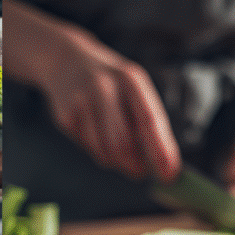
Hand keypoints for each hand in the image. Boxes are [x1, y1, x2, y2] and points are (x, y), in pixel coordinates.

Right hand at [37, 27, 180, 181]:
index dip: (160, 149)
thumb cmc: (110, 83)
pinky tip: (92, 129)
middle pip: (123, 144)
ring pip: (105, 152)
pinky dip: (96, 148)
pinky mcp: (65, 117)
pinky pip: (88, 149)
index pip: (148, 120)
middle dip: (135, 165)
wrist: (65, 60)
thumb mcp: (132, 88)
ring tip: (115, 144)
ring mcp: (81, 102)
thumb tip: (164, 164)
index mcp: (130, 79)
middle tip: (141, 172)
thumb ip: (147, 121)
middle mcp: (104, 88)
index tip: (169, 174)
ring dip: (115, 160)